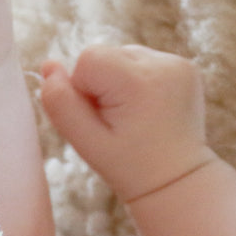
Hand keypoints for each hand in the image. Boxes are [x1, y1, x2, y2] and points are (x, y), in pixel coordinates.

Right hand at [40, 45, 215, 203]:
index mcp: (136, 81)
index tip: (102, 118)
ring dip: (121, 83)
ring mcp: (178, 63)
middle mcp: (161, 64)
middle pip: (106, 54)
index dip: (85, 89)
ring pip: (125, 56)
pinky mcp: (186, 67)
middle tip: (119, 122)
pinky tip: (149, 109)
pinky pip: (146, 62)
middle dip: (103, 85)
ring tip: (135, 118)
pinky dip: (140, 82)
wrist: (176, 181)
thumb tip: (48, 65)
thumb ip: (61, 105)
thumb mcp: (87, 145)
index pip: (87, 59)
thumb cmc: (129, 167)